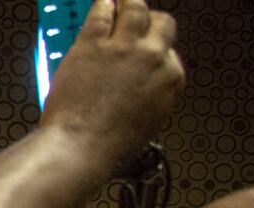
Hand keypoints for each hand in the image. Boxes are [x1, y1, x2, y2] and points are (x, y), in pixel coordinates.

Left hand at [40, 0, 183, 164]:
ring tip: (124, 0)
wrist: (82, 147)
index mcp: (170, 79)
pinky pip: (101, 13)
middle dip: (150, 20)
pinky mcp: (93, 44)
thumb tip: (142, 87)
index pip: (169, 53)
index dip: (154, 49)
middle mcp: (153, 57)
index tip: (144, 49)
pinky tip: (102, 3)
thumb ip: (150, 96)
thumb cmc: (110, 145)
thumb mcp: (147, 122)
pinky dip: (102, 5)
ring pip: (135, 9)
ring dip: (129, 2)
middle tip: (138, 18)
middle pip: (160, 23)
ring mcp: (123, 48)